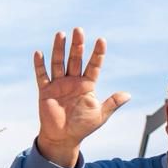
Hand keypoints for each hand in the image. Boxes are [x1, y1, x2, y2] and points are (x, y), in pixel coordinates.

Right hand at [34, 27, 130, 167]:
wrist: (63, 138)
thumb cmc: (82, 127)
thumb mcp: (100, 115)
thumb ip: (112, 103)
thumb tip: (128, 95)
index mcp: (87, 85)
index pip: (93, 65)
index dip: (97, 53)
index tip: (101, 40)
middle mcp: (73, 81)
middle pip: (75, 59)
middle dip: (77, 45)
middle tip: (79, 30)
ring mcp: (59, 84)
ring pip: (58, 63)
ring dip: (59, 49)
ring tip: (61, 34)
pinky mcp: (45, 91)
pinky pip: (42, 76)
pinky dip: (39, 65)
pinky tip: (39, 53)